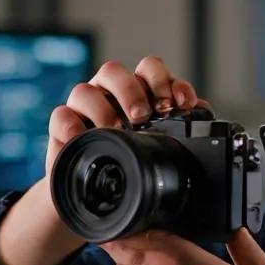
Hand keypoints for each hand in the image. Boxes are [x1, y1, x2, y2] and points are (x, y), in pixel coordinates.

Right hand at [45, 56, 206, 179]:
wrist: (96, 194)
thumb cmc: (131, 160)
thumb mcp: (158, 144)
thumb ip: (178, 126)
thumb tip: (204, 114)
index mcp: (136, 92)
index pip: (149, 70)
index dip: (165, 80)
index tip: (181, 102)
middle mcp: (108, 94)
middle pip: (114, 71)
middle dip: (132, 90)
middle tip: (144, 115)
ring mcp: (83, 109)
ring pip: (85, 90)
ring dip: (103, 108)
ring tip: (116, 130)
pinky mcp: (63, 128)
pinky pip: (61, 116)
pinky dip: (73, 125)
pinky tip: (87, 138)